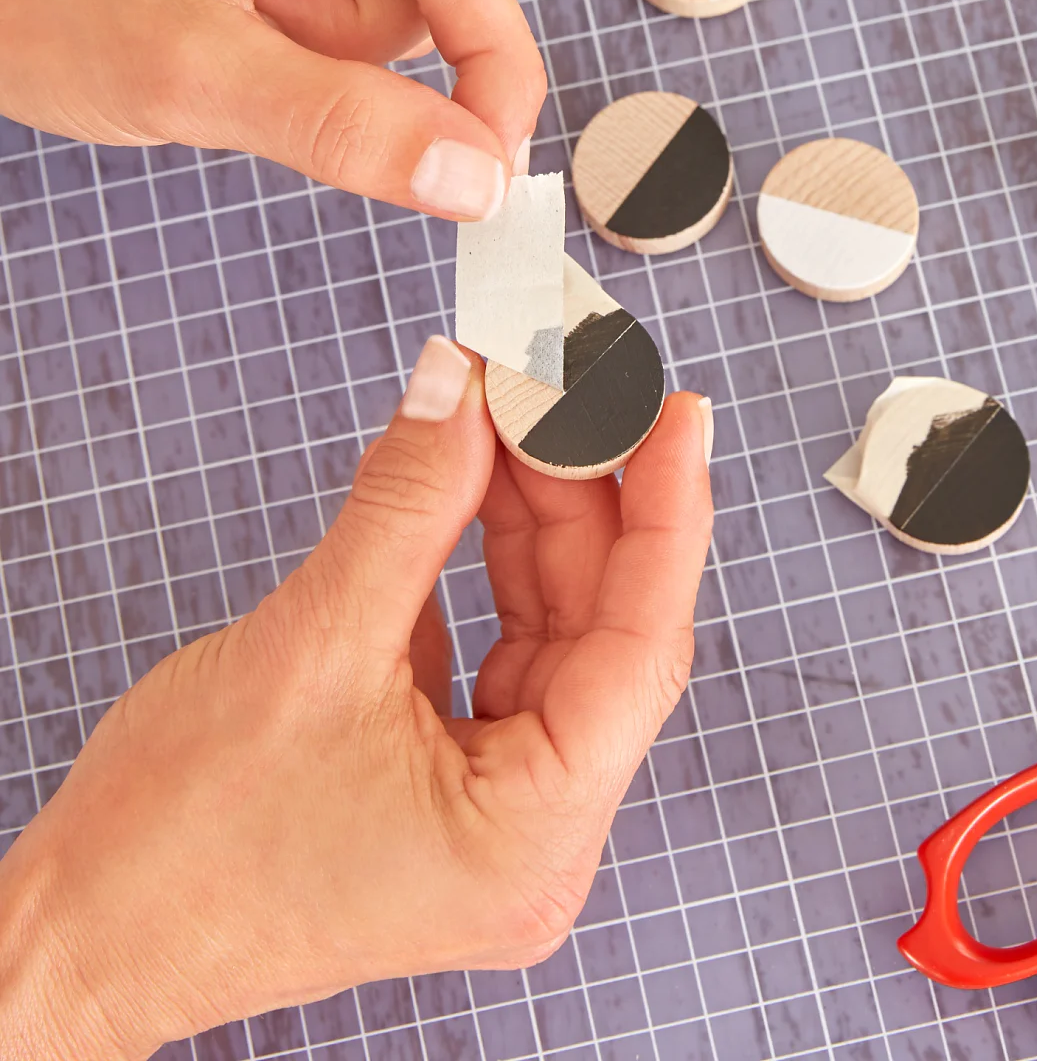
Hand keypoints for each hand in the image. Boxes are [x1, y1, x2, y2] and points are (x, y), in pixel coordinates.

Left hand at [0, 0, 546, 218]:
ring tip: (233, 25)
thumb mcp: (192, 73)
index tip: (490, 166)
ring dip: (336, 45)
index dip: (489, 64)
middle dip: (363, 44)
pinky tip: (246, 14)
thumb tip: (470, 175)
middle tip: (258, 49)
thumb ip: (345, 125)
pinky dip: (321, 32)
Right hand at [0, 340, 713, 1057]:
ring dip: (532, 512)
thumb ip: (407, 503)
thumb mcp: (311, 645)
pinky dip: (489, 560)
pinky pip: (503, 648)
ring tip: (510, 408)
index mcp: (530, 838)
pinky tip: (476, 479)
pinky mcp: (455, 782)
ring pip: (554, 627)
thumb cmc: (179, 848)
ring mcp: (498, 812)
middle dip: (580, 489)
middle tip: (561, 377)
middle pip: (600, 625)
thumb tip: (462, 385)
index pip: (639, 645)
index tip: (677, 410)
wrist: (86, 934)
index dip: (666, 511)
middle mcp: (536, 837)